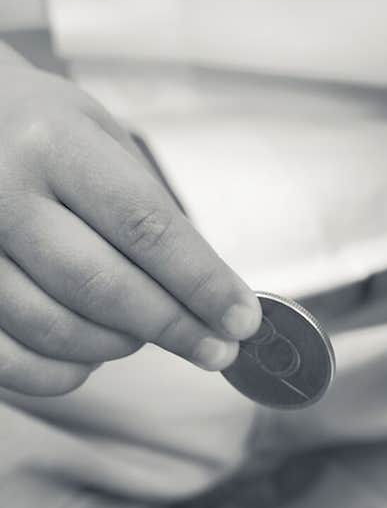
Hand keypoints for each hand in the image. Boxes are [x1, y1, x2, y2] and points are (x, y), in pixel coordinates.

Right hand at [0, 48, 260, 395]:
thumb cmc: (41, 135)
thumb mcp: (101, 142)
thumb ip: (153, 215)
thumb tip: (214, 298)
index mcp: (52, 142)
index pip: (144, 227)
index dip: (201, 283)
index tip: (241, 321)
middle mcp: (1, 191)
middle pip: (104, 287)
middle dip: (173, 329)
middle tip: (216, 350)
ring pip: (59, 330)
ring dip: (117, 347)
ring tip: (143, 335)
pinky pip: (17, 362)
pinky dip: (65, 372)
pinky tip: (90, 355)